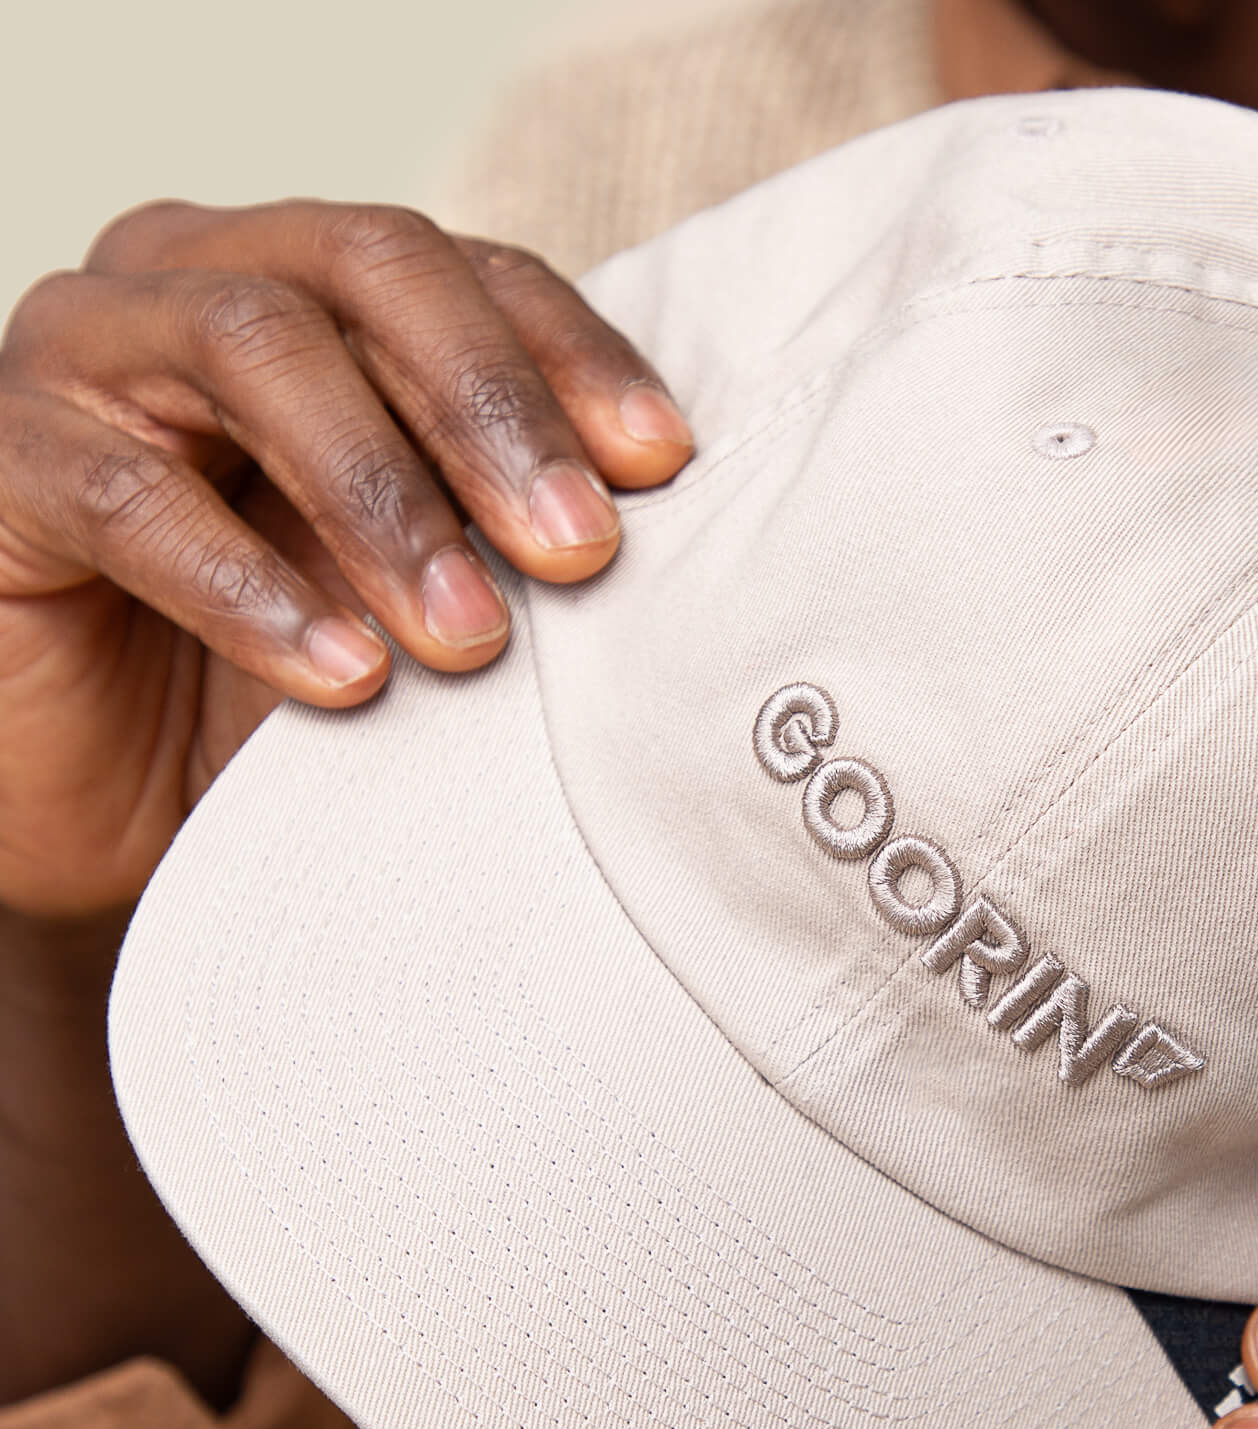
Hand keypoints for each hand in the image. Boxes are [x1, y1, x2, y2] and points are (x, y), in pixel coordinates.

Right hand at [0, 198, 691, 917]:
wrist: (120, 801)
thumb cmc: (286, 675)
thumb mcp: (420, 600)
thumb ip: (502, 543)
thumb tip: (634, 538)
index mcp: (325, 294)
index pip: (473, 273)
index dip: (572, 357)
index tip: (663, 464)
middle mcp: (206, 281)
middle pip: (374, 269)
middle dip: (494, 409)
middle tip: (580, 550)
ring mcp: (91, 354)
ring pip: (258, 351)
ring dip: (385, 498)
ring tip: (473, 637)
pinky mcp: (7, 462)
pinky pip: (134, 500)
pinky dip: (254, 591)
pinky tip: (347, 676)